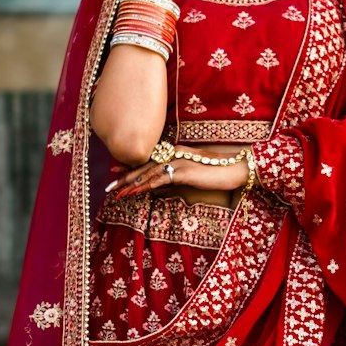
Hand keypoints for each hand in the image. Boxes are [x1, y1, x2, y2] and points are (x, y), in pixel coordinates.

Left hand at [106, 146, 250, 198]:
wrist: (236, 169)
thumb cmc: (217, 174)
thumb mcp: (193, 176)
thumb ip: (175, 179)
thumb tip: (160, 187)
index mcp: (175, 153)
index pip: (148, 160)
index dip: (131, 167)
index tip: (114, 171)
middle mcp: (174, 154)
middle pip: (144, 166)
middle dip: (125, 177)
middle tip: (109, 186)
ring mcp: (178, 161)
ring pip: (149, 172)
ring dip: (131, 184)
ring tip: (117, 193)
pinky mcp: (184, 171)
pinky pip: (160, 179)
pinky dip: (146, 186)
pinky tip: (135, 192)